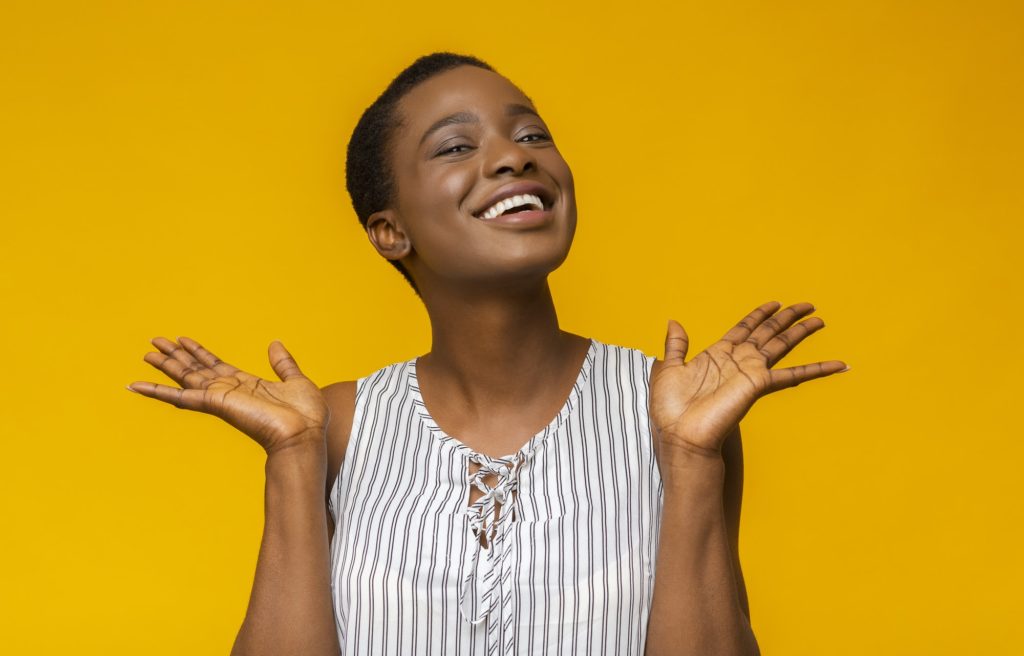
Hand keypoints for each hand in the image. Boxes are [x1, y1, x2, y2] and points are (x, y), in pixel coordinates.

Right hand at [127, 337, 328, 454]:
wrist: (305, 434)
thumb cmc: (306, 415)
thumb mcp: (296, 380)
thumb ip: (283, 363)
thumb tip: (275, 344)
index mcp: (246, 384)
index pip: (216, 365)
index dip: (198, 352)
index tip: (182, 339)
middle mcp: (229, 390)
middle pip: (196, 369)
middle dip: (176, 356)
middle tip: (155, 342)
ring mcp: (220, 397)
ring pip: (186, 378)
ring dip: (166, 366)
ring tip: (147, 354)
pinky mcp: (215, 403)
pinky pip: (181, 396)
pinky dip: (158, 391)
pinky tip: (139, 386)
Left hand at [650, 301, 847, 462]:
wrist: (680, 434)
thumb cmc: (671, 408)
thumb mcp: (668, 369)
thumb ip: (675, 345)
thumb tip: (674, 322)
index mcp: (717, 355)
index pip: (743, 328)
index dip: (759, 315)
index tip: (774, 303)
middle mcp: (738, 361)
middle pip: (768, 332)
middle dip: (787, 318)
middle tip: (807, 305)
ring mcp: (750, 372)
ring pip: (781, 345)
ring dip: (800, 332)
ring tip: (819, 320)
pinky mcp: (759, 384)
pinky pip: (793, 374)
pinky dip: (816, 369)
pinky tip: (836, 364)